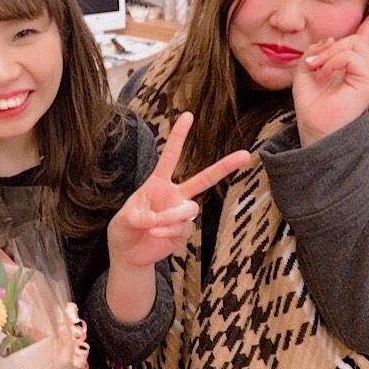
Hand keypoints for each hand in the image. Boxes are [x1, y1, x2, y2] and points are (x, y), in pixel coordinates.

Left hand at [108, 113, 249, 270]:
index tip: (187, 115)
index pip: (170, 156)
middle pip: (204, 179)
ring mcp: (180, 213)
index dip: (179, 137)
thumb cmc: (123, 230)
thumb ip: (140, 216)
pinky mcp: (183, 231)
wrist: (128, 253)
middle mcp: (174, 195)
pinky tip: (155, 236)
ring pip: (189, 209)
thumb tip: (158, 218)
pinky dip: (168, 232)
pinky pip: (183, 228)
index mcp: (157, 183)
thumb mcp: (124, 219)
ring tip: (153, 227)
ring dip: (171, 217)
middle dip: (225, 166)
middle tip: (245, 154)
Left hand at [294, 0, 368, 145]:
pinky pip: (351, 55)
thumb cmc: (313, 102)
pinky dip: (332, 61)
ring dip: (330, 52)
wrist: (316, 127)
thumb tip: (330, 38)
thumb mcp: (308, 69)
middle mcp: (367, 65)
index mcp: (355, 62)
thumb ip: (318, 50)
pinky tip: (323, 73)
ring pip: (354, 41)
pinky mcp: (368, 78)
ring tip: (317, 68)